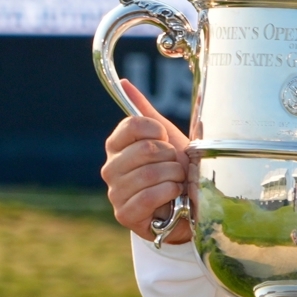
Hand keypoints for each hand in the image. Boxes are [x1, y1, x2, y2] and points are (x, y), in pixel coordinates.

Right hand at [101, 79, 191, 244]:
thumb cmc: (175, 170)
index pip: (132, 125)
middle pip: (146, 150)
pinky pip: (150, 196)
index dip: (157, 131)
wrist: (187, 205)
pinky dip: (170, 193)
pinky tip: (174, 196)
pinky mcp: (124, 214)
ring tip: (177, 182)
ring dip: (174, 177)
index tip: (166, 140)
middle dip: (172, 158)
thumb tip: (125, 82)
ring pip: (150, 173)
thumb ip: (146, 113)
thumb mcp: (166, 138)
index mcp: (116, 146)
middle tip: (175, 166)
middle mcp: (110, 168)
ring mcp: (115, 193)